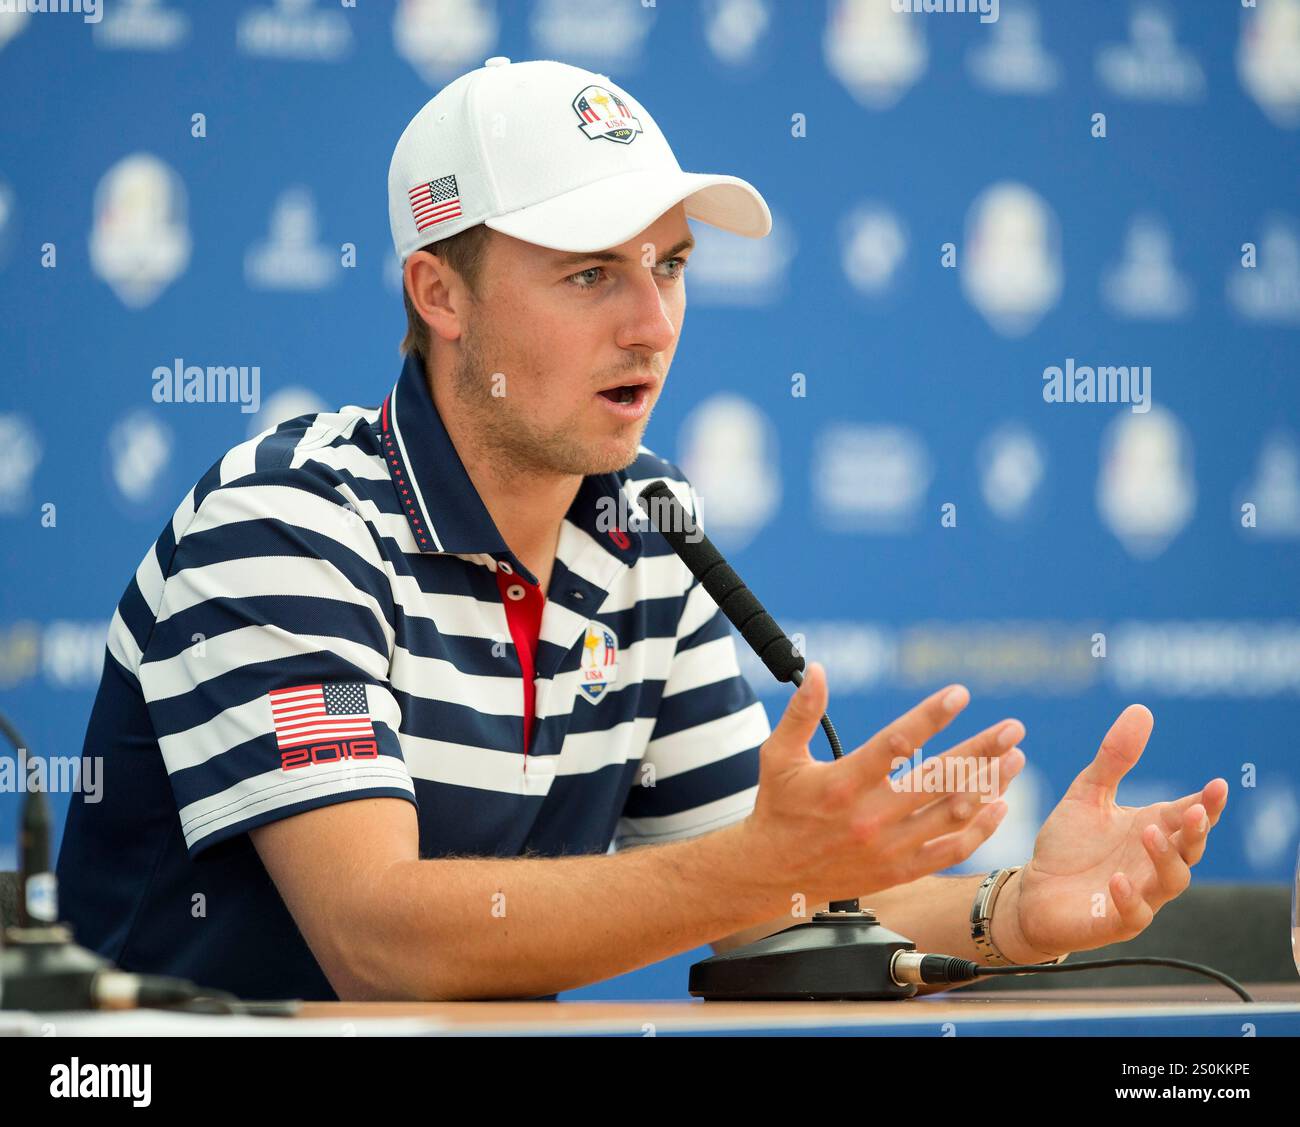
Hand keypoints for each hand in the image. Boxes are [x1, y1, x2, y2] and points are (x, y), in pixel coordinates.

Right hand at [742, 663, 1025, 905]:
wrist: (773, 874)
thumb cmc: (778, 807)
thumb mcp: (779, 754)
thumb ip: (802, 711)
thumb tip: (816, 668)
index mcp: (842, 783)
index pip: (896, 743)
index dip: (930, 716)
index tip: (960, 693)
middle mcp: (870, 816)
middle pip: (938, 779)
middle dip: (982, 750)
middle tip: (1013, 728)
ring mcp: (889, 847)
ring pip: (952, 813)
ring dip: (989, 784)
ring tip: (1015, 758)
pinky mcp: (899, 870)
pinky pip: (951, 851)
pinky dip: (980, 829)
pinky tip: (999, 804)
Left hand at [995, 704, 1227, 962]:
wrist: (1032, 890)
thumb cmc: (1068, 844)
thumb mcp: (1087, 794)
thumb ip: (1114, 758)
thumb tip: (1141, 709)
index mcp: (1152, 830)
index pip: (1189, 816)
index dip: (1207, 803)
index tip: (1218, 784)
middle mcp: (1153, 863)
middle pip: (1190, 849)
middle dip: (1196, 831)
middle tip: (1192, 810)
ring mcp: (1139, 895)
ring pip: (1169, 881)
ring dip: (1164, 858)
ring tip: (1149, 832)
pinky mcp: (1114, 921)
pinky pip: (1133, 915)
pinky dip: (1129, 898)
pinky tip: (1118, 880)